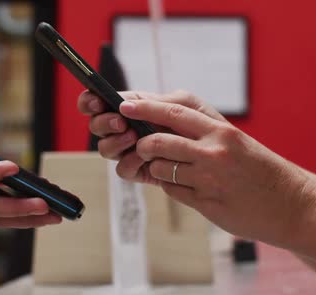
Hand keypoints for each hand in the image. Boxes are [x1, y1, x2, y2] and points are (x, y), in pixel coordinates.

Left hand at [78, 90, 310, 245]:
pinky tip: (183, 186)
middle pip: (161, 139)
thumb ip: (201, 129)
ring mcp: (210, 177)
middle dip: (142, 142)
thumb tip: (160, 119)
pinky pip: (172, 190)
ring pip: (161, 167)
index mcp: (221, 130)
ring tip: (165, 168)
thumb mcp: (234, 139)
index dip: (146, 107)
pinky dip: (170, 186)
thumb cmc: (257, 168)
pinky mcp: (206, 202)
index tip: (124, 105)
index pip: (175, 111)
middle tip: (138, 145)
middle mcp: (214, 150)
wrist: (289, 203)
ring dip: (156, 168)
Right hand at [78, 90, 225, 184]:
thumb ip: (155, 102)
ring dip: (115, 142)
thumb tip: (124, 104)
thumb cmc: (207, 126)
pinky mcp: (140, 172)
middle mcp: (127, 129)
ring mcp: (131, 151)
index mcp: (134, 107)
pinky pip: (123, 169)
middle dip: (103, 123)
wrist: (226, 162)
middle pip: (97, 126)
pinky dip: (129, 162)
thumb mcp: (184, 105)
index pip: (100, 101)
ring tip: (133, 138)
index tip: (94, 102)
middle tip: (120, 123)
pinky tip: (142, 157)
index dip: (89, 101)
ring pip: (106, 148)